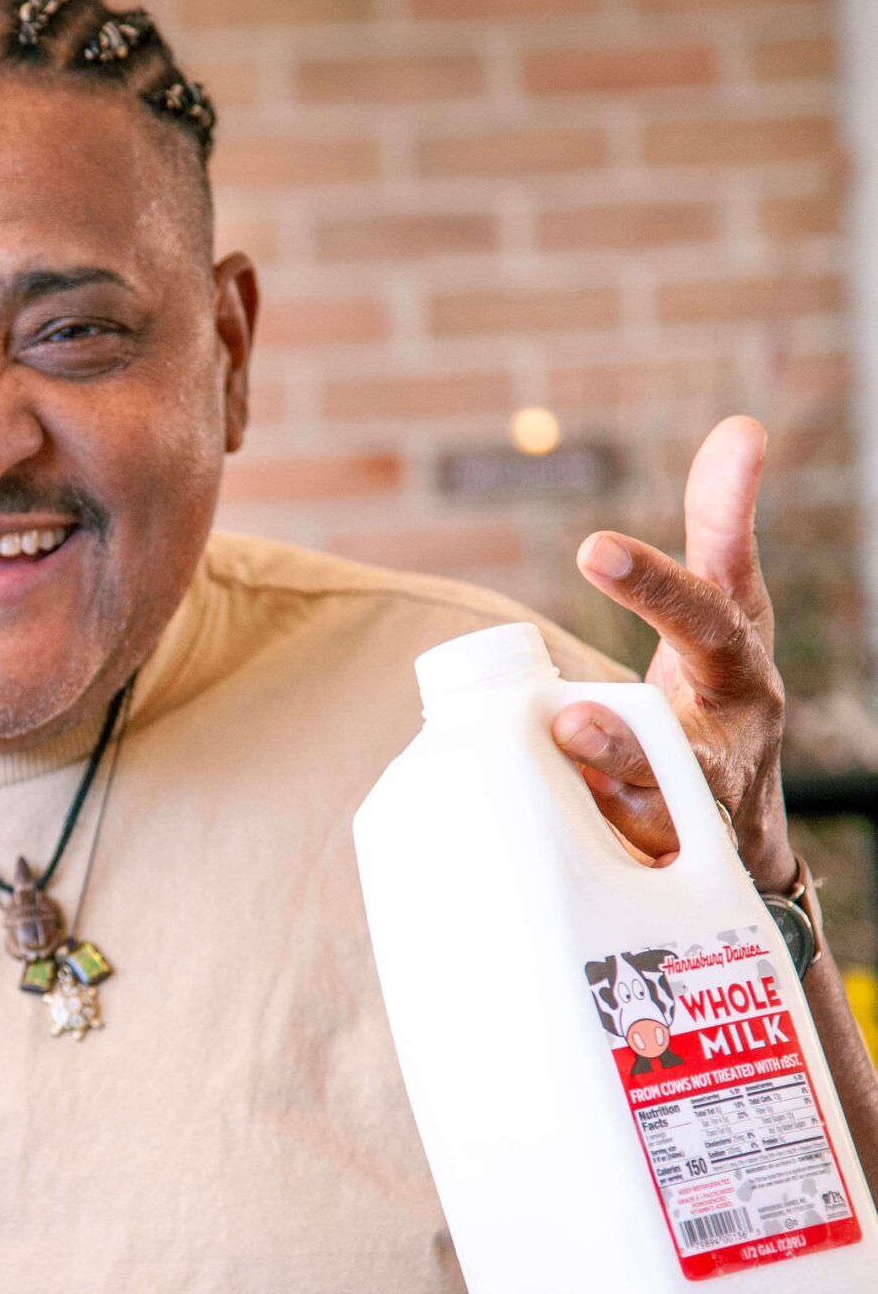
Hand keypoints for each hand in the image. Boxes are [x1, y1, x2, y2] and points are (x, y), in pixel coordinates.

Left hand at [550, 414, 792, 889]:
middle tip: (571, 715)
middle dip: (631, 726)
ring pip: (663, 808)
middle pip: (687, 744)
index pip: (709, 615)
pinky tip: (551, 831)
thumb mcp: (727, 610)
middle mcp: (728, 741)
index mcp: (738, 669)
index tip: (593, 546)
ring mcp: (700, 810)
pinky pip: (632, 863)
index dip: (658, 583)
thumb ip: (720, 526)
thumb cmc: (720, 695)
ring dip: (613, 788)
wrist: (741, 830)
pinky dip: (597, 846)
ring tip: (564, 758)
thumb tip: (741, 428)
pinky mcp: (668, 865)